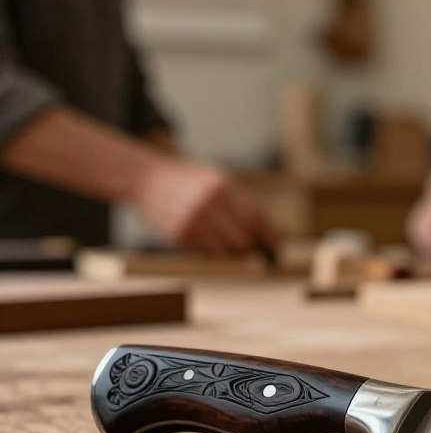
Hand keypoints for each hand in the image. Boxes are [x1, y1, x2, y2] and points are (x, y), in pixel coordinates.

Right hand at [133, 160, 278, 254]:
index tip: (277, 246)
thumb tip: (273, 237)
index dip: (269, 235)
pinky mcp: (179, 234)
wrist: (149, 179)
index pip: (255, 218)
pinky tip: (208, 236)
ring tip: (226, 237)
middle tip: (252, 245)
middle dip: (251, 245)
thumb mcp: (221, 182)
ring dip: (232, 250)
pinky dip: (214, 250)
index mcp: (222, 187)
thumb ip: (246, 206)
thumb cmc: (193, 182)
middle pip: (243, 240)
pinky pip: (208, 253)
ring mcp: (192, 220)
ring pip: (227, 250)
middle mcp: (208, 203)